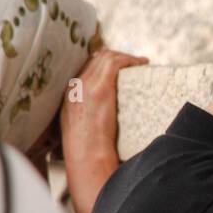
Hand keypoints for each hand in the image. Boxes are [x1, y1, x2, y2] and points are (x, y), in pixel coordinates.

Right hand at [60, 49, 147, 165]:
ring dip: (126, 57)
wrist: (86, 155)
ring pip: (106, 57)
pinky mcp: (101, 90)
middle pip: (97, 58)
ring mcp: (87, 86)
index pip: (87, 67)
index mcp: (70, 94)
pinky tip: (142, 64)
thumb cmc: (87, 150)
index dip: (104, 63)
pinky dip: (130, 60)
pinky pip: (116, 63)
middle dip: (117, 56)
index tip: (119, 67)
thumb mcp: (80, 128)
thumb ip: (87, 117)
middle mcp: (76, 86)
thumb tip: (101, 117)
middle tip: (133, 63)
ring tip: (140, 63)